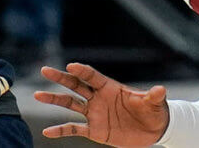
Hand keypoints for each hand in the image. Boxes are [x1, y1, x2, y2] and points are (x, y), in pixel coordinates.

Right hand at [34, 63, 168, 146]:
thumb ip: (153, 97)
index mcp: (110, 87)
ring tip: (37, 95)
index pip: (93, 76)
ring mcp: (94, 113)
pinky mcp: (93, 129)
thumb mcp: (154, 104)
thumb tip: (161, 90)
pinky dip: (60, 130)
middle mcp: (98, 98)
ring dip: (54, 100)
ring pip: (69, 104)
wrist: (152, 130)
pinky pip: (73, 128)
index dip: (82, 71)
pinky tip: (47, 132)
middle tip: (45, 71)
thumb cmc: (153, 111)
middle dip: (60, 78)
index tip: (71, 66)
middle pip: (75, 85)